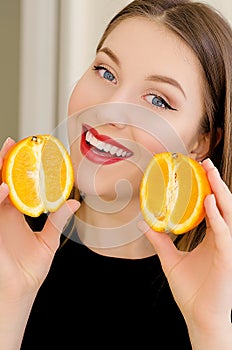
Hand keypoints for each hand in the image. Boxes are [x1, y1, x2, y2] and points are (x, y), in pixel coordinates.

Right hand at [0, 138, 79, 301]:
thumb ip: (57, 222)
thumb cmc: (29, 270)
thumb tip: (73, 204)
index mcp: (15, 215)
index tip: (24, 151)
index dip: (17, 168)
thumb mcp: (47, 242)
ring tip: (7, 159)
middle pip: (1, 183)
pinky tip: (4, 189)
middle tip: (11, 145)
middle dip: (4, 164)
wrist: (19, 292)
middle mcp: (3, 215)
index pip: (15, 185)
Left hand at [138, 158, 231, 345]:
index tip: (197, 171)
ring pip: (227, 213)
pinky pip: (224, 233)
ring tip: (210, 173)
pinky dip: (217, 216)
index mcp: (212, 238)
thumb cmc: (190, 291)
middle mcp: (221, 239)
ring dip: (220, 192)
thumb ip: (160, 241)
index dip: (207, 189)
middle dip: (216, 183)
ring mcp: (226, 247)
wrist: (200, 317)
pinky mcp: (226, 258)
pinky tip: (209, 202)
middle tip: (205, 163)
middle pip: (222, 205)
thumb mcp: (170, 260)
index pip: (212, 208)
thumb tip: (144, 224)